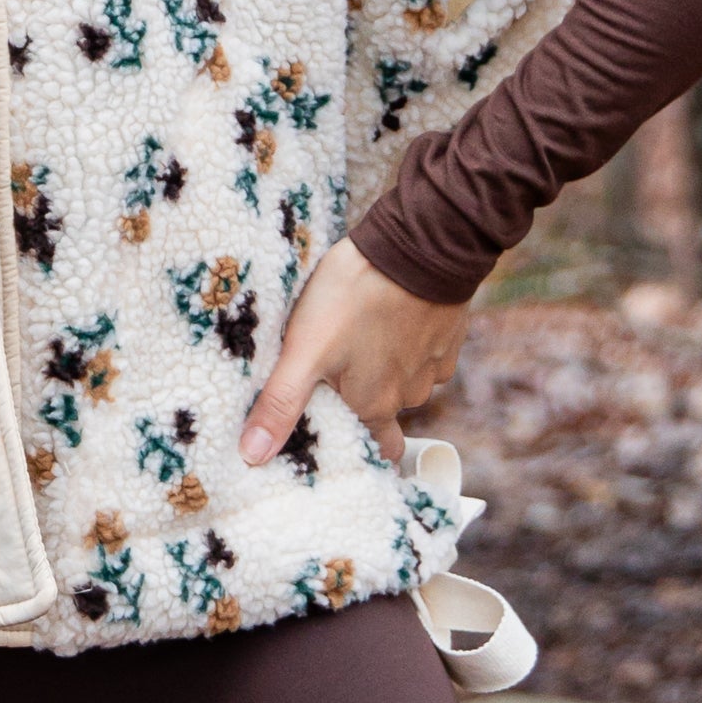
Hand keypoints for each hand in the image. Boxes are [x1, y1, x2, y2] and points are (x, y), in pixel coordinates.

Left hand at [240, 235, 470, 466]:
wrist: (419, 245)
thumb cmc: (356, 297)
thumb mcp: (305, 350)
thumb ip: (280, 404)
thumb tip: (252, 456)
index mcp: (375, 406)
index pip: (379, 449)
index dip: (362, 446)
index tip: (342, 433)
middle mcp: (410, 394)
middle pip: (387, 411)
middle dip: (366, 397)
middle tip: (340, 369)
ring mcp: (435, 364)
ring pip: (407, 378)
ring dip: (386, 365)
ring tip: (359, 334)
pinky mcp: (449, 333)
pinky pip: (426, 350)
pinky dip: (409, 339)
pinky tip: (388, 316)